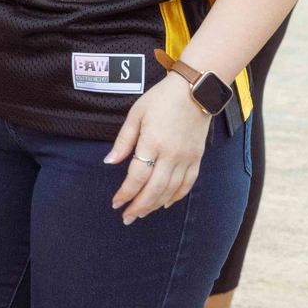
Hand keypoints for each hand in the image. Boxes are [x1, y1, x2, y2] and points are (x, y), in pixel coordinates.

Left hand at [104, 73, 210, 223]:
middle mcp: (170, 154)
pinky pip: (188, 183)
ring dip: (154, 205)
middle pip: (153, 189)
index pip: (136, 177)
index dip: (125, 193)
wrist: (195, 89)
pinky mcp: (197, 157)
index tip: (116, 203)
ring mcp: (186, 157)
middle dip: (139, 206)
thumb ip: (124, 140)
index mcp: (152, 142)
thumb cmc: (162, 98)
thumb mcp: (137, 113)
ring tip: (142, 213)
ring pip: (170, 190)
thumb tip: (109, 162)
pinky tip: (166, 203)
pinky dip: (176, 196)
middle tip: (127, 218)